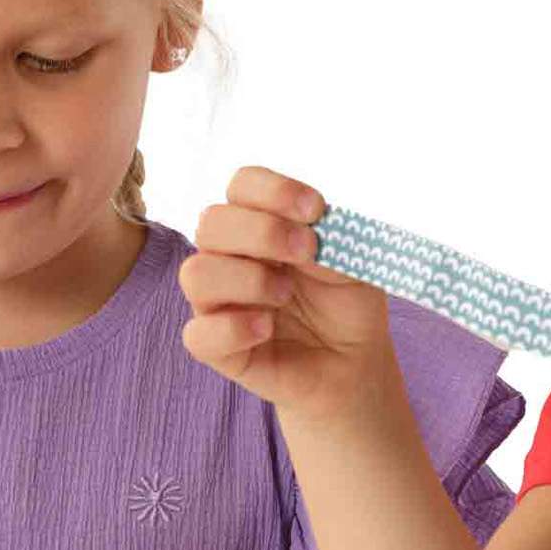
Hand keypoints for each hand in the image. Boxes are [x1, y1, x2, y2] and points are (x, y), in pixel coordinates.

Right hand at [180, 166, 395, 420]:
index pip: (243, 186)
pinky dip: (234, 328)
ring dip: (248, 279)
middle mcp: (230, 257)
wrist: (354, 363)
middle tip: (307, 252)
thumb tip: (307, 237)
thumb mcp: (354, 265)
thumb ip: (332, 243)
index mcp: (260, 225)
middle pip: (212, 221)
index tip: (316, 210)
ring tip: (285, 295)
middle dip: (263, 232)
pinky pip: (198, 335)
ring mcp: (218, 303)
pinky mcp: (218, 349)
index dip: (274, 191)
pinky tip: (267, 329)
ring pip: (196, 274)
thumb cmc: (347, 306)